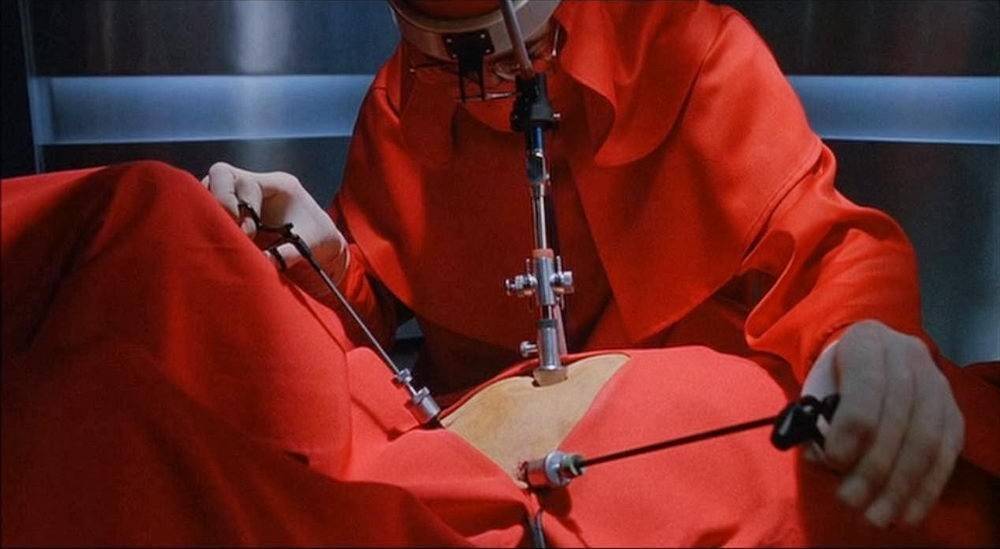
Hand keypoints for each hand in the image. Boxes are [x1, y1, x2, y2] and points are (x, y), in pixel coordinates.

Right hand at [201, 162, 348, 280]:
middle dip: (219, 202)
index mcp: (278, 185)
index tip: (248, 232)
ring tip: (225, 237)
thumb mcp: (308, 245)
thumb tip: (263, 262)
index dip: (238, 204)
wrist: (322, 243)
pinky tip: (221, 239)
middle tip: (231, 232)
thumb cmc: (318, 240)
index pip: (244, 180)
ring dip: (211, 212)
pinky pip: (211, 204)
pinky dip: (210, 219)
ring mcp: (243, 194)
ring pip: (210, 187)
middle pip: (220, 175)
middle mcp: (258, 184)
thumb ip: (288, 253)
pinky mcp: (234, 209)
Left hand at [802, 320, 963, 528]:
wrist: (873, 358)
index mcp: (867, 342)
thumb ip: (815, 419)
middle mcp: (908, 356)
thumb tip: (823, 460)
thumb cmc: (835, 377)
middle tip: (849, 501)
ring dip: (902, 486)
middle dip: (874, 467)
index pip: (866, 385)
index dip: (851, 426)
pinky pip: (946, 454)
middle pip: (899, 416)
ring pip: (927, 439)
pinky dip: (928, 488)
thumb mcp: (816, 387)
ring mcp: (937, 383)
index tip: (833, 461)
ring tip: (878, 517)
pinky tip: (908, 513)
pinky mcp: (952, 412)